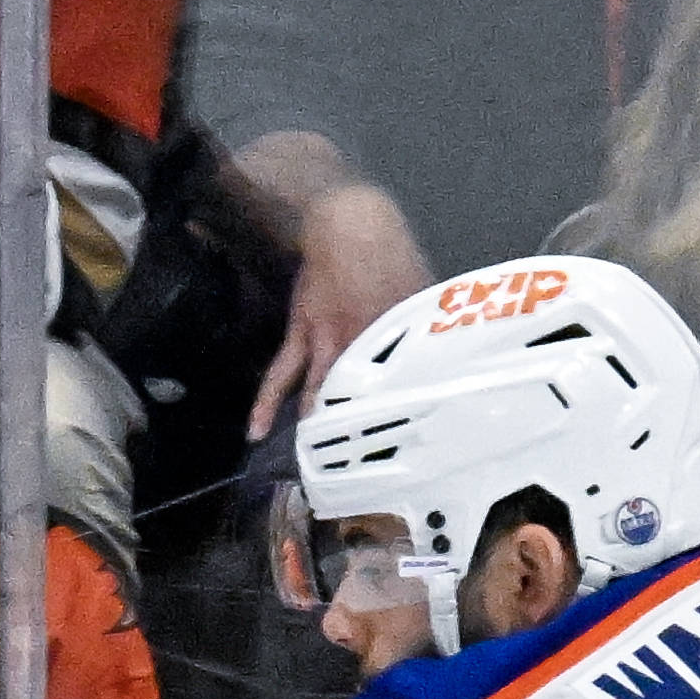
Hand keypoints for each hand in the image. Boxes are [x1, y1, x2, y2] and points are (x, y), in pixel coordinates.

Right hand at [249, 177, 431, 438]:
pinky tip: (256, 431)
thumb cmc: (390, 254)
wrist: (349, 225)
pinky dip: (266, 404)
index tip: (408, 452)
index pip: (403, 390)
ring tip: (312, 464)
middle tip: (358, 472)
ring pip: (321, 395)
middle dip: (357, 436)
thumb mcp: (420, 292)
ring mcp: (328, 342)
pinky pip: (281, 376)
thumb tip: (443, 353)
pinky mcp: (303, 335)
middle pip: (360, 401)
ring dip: (317, 430)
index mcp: (397, 337)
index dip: (405, 422)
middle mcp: (363, 345)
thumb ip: (425, 328)